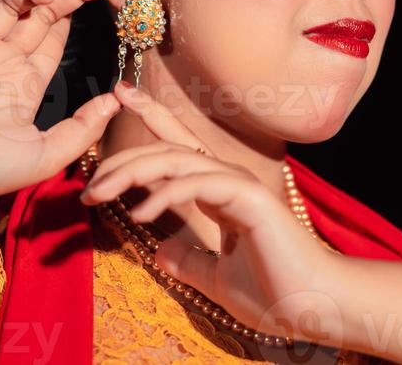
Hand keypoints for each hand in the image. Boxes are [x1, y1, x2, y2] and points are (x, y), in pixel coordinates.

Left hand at [79, 81, 345, 347]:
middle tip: (88, 180)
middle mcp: (225, 177)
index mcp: (218, 190)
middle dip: (122, 158)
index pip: (177, 146)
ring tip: (98, 195)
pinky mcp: (246, 197)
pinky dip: (164, 195)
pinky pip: (195, 186)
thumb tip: (160, 252)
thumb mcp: (215, 278)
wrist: (313, 306)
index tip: (121, 94)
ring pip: (174, 160)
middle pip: (165, 150)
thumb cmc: (274, 292)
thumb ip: (188, 260)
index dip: (151, 117)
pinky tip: (141, 214)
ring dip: (131, 173)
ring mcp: (237, 183)